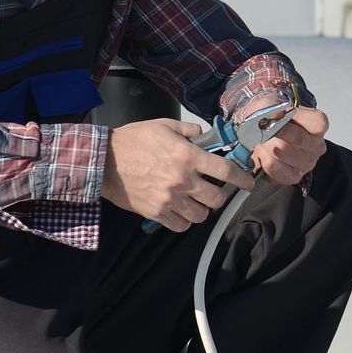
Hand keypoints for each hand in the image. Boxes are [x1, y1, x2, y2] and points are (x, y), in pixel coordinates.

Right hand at [102, 118, 253, 231]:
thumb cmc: (133, 140)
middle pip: (216, 198)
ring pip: (201, 215)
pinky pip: (181, 226)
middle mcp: (182, 179)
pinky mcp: (156, 212)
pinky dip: (184, 221)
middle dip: (219, 195)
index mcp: (187, 156)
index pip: (226, 171)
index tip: (247, 183)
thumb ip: (190, 131)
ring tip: (194, 201)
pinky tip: (180, 211)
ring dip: (201, 209)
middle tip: (213, 190)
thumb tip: (205, 136)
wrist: (104, 161)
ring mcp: (169, 198)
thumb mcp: (164, 126)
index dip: (242, 179)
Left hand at [249, 106, 327, 185]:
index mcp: (317, 126)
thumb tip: (273, 116)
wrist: (263, 136)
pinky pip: (273, 167)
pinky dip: (263, 159)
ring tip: (261, 141)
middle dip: (276, 132)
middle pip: (298, 138)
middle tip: (263, 128)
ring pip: (281, 153)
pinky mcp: (293, 176)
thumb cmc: (272, 121)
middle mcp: (316, 146)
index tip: (280, 114)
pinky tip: (264, 154)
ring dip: (265, 145)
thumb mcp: (271, 106)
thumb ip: (272, 107)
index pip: (318, 122)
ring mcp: (307, 163)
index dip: (298, 117)